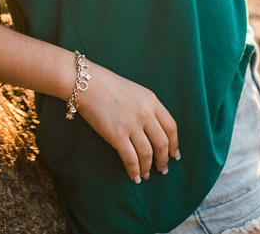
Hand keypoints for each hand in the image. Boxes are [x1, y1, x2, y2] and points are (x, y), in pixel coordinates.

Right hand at [73, 61, 181, 182]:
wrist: (85, 83)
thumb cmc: (107, 85)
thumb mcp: (135, 91)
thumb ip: (147, 108)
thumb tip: (153, 131)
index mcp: (151, 100)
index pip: (171, 127)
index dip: (174, 144)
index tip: (174, 155)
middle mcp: (145, 113)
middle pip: (162, 143)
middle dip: (163, 159)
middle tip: (163, 169)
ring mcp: (131, 124)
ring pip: (147, 153)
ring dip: (148, 167)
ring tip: (147, 175)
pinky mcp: (117, 135)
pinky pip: (131, 158)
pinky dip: (134, 170)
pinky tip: (135, 177)